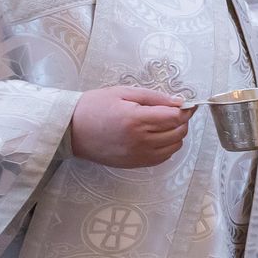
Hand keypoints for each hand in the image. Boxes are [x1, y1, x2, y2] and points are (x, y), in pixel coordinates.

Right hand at [69, 87, 193, 167]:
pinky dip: (167, 147)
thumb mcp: (123, 93)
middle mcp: (140, 140)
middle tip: (174, 111)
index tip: (187, 104)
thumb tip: (179, 102)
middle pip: (178, 132)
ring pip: (174, 146)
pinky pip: (162, 157)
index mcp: (136, 120)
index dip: (186, 110)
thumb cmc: (94, 107)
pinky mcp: (134, 164)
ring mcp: (138, 155)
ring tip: (164, 123)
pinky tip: (157, 136)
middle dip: (182, 121)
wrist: (70, 129)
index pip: (175, 117)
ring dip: (176, 134)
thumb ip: (154, 97)